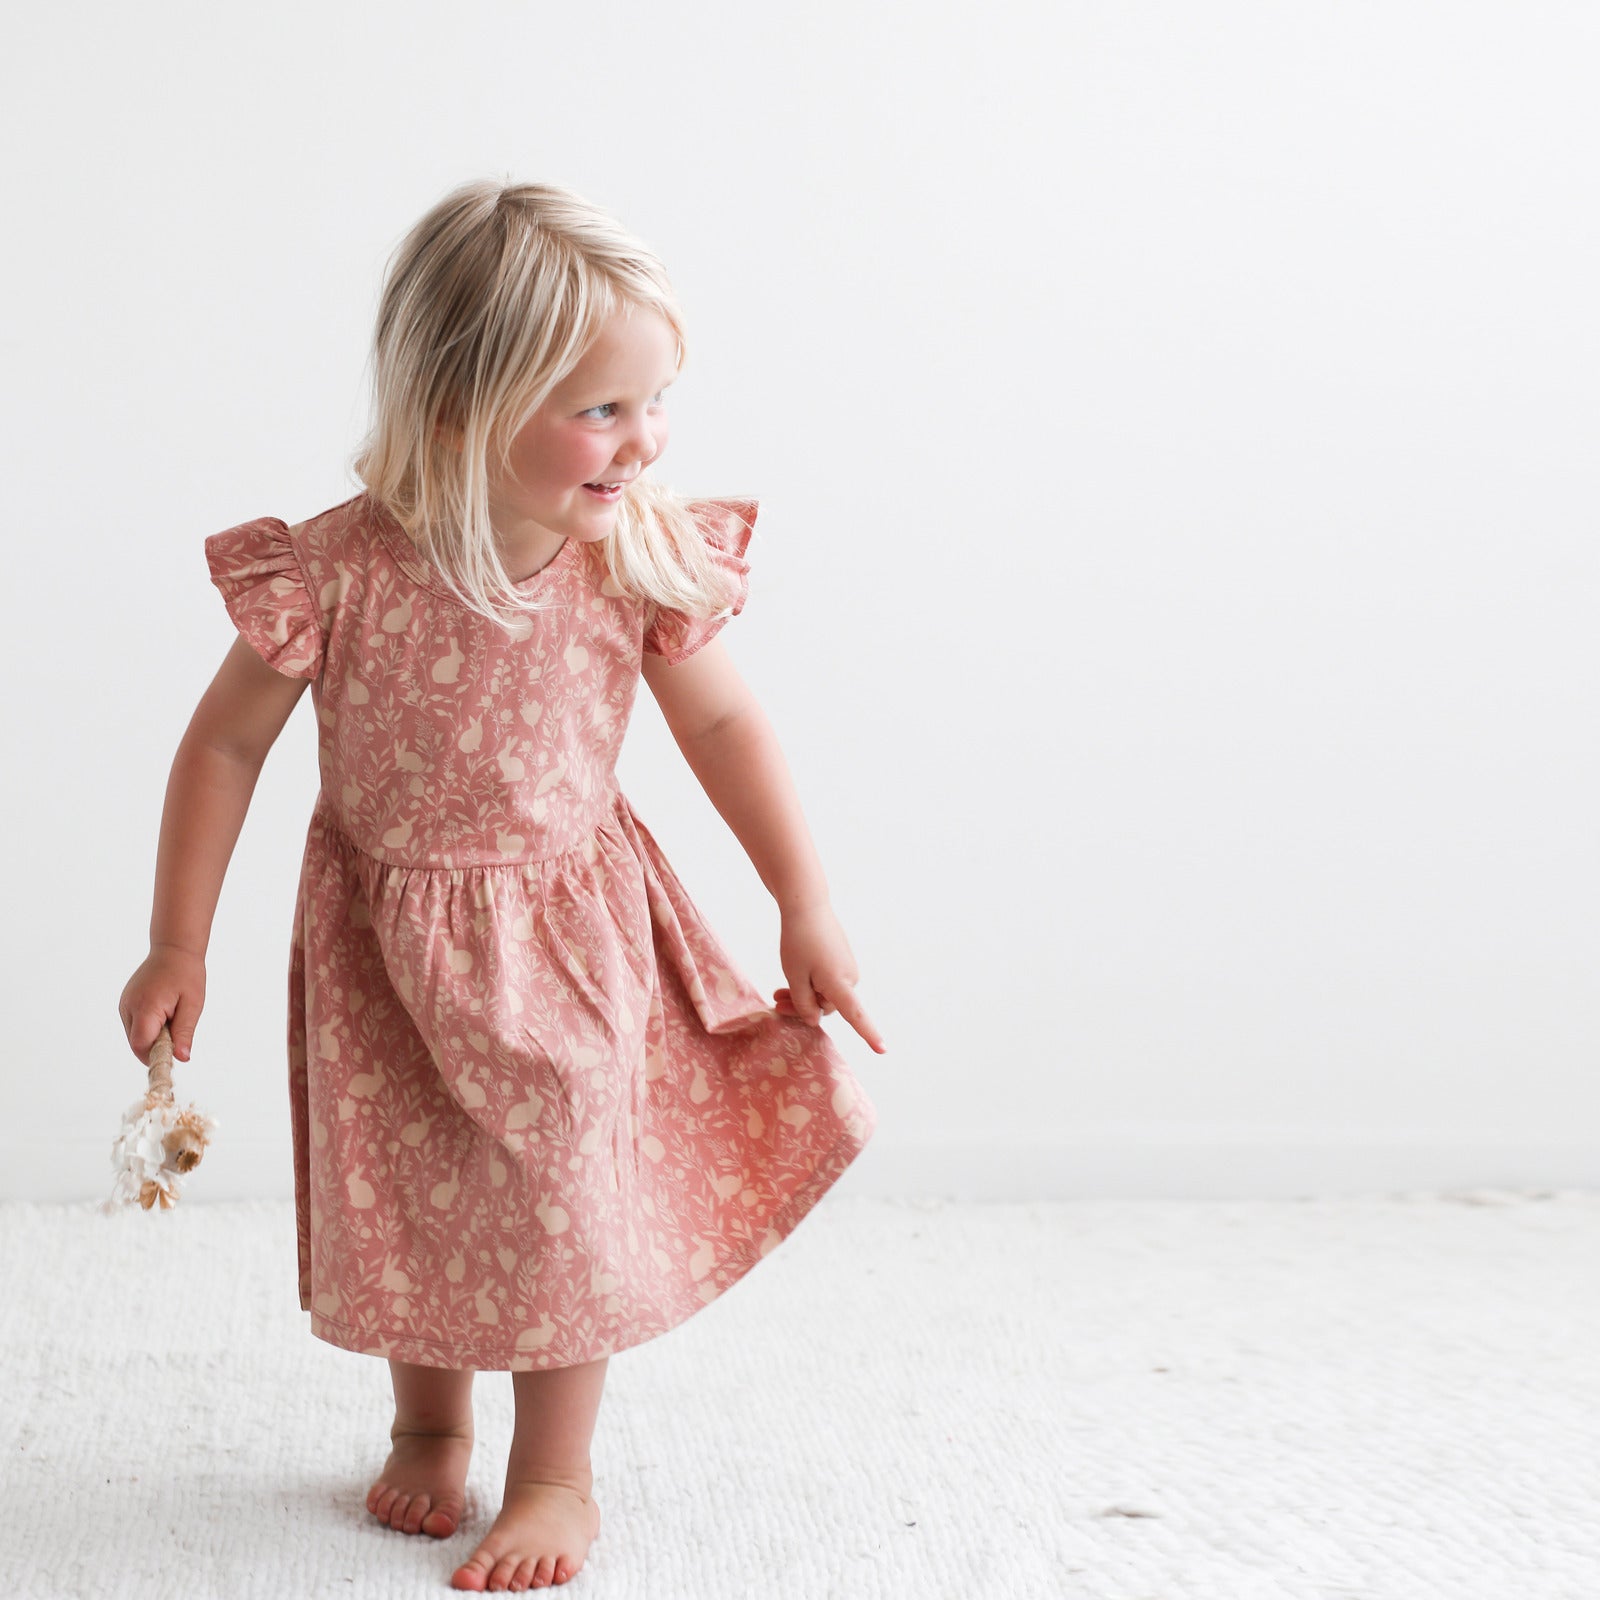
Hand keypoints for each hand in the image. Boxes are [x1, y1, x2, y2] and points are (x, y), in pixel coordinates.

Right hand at [118, 943, 206, 1065]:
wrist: (174, 949)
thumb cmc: (187, 974)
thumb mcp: (193, 1005)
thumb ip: (184, 1033)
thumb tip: (181, 1058)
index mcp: (145, 1007)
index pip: (141, 1045)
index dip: (156, 1056)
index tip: (173, 1055)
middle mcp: (129, 1007)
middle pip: (136, 1043)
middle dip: (156, 1047)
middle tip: (177, 1033)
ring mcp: (124, 1005)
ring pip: (135, 1036)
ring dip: (153, 1036)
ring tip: (172, 1016)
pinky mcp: (125, 1003)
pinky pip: (135, 1025)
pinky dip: (148, 1027)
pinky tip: (164, 1012)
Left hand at [772, 901, 885, 1053]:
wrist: (807, 906)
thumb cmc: (799, 941)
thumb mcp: (795, 976)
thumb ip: (804, 1003)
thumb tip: (815, 1020)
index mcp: (839, 984)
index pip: (856, 1016)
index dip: (869, 1034)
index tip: (883, 1050)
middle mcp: (849, 978)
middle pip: (826, 1006)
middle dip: (802, 1007)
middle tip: (776, 1002)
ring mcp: (847, 968)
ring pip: (824, 993)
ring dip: (803, 995)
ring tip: (777, 992)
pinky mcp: (842, 960)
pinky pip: (826, 981)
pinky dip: (810, 983)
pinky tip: (791, 978)